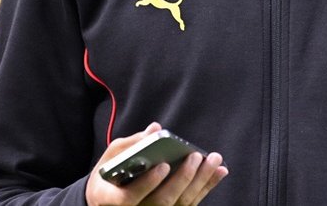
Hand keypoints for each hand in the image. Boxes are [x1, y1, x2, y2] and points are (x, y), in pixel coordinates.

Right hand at [85, 122, 228, 205]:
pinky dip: (206, 188)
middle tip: (195, 157)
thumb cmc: (108, 176)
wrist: (107, 201)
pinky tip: (219, 172)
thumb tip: (155, 128)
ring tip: (214, 161)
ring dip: (201, 182)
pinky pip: (189, 203)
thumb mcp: (110, 158)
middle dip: (183, 179)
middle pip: (163, 201)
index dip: (148, 184)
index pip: (129, 198)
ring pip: (180, 204)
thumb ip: (130, 144)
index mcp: (111, 199)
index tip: (163, 165)